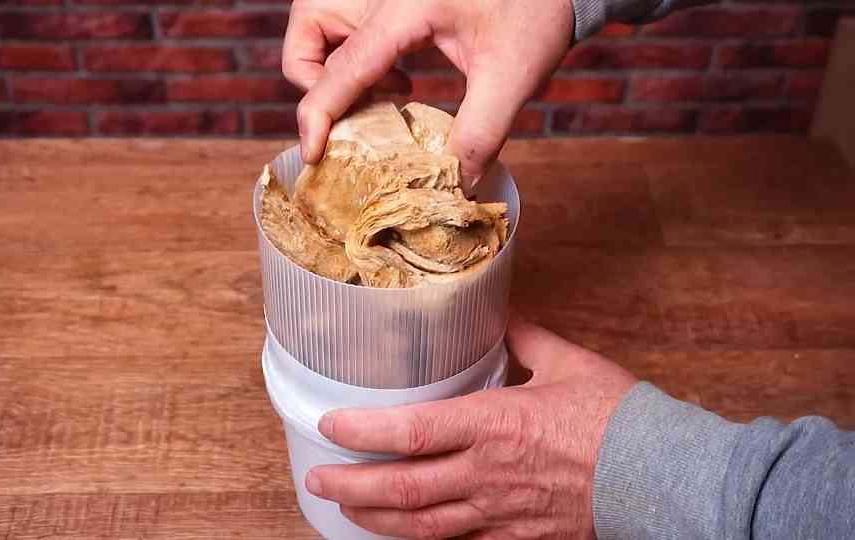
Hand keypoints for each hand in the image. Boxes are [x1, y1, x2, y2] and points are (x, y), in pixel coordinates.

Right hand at [283, 0, 573, 188]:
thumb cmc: (537, 10)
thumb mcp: (513, 77)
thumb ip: (480, 133)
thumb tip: (454, 185)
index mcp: (406, 7)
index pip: (342, 66)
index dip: (319, 114)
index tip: (313, 154)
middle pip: (308, 31)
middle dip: (317, 81)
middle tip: (361, 114)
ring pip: (318, 24)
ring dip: (331, 67)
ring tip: (383, 94)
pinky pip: (347, 25)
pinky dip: (354, 56)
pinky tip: (397, 76)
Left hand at [305, 318, 636, 538]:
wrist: (662, 475)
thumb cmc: (618, 418)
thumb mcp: (568, 362)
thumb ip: (525, 338)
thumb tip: (502, 315)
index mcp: (495, 423)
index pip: (411, 430)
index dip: (362, 430)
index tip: (330, 423)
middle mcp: (487, 473)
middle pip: (403, 488)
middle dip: (352, 484)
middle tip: (319, 476)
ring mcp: (500, 512)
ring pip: (422, 526)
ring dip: (377, 518)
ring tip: (346, 508)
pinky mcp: (517, 537)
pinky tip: (404, 535)